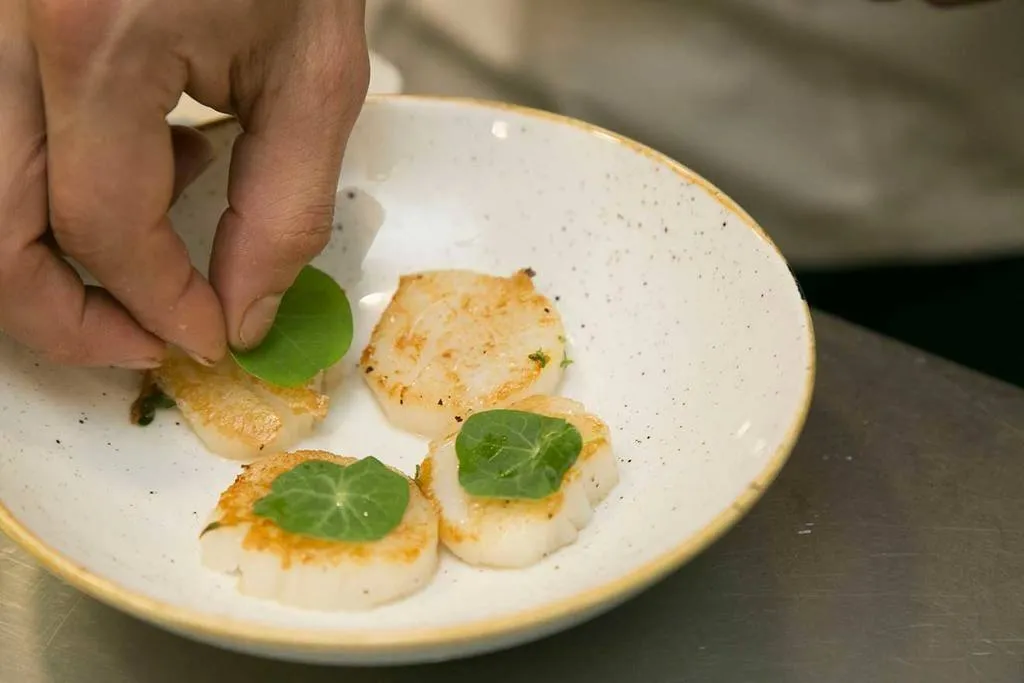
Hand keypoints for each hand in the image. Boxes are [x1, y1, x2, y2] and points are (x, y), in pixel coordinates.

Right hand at [0, 0, 368, 368]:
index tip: (209, 336)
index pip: (101, 227)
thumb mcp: (314, 78)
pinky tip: (141, 167)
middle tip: (142, 342)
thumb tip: (240, 311)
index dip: (159, 305)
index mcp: (93, 37)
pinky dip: (47, 194)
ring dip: (45, 263)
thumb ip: (280, 210)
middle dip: (64, 318)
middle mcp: (5, 28)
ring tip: (149, 253)